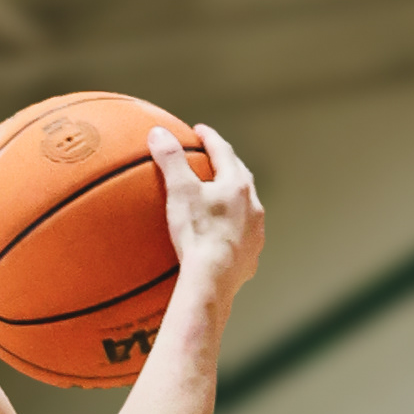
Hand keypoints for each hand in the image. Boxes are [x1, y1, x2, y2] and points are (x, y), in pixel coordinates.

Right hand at [151, 123, 263, 302]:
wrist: (212, 281)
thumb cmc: (197, 235)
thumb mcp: (180, 192)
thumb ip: (170, 160)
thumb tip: (158, 132)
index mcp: (236, 184)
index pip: (223, 151)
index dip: (210, 138)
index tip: (199, 132)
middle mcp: (252, 205)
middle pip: (241, 176)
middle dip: (227, 166)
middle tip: (213, 162)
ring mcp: (255, 233)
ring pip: (247, 208)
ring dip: (236, 201)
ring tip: (222, 201)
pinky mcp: (251, 258)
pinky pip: (245, 239)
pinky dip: (236, 232)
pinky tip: (227, 238)